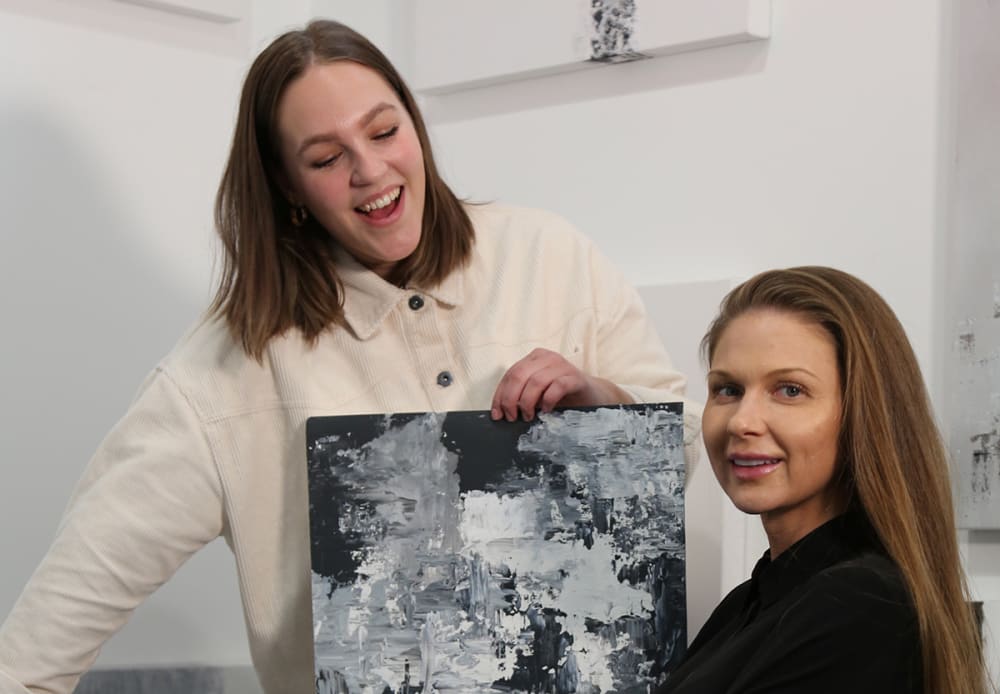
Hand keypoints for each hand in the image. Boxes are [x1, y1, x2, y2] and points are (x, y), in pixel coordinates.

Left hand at [490, 348, 631, 421]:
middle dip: (511, 400)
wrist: (592, 396)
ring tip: (529, 416)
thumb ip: (520, 395)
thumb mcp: (537, 393)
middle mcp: (547, 357)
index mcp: (534, 358)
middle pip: (519, 375)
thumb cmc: (561, 396)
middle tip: (512, 417)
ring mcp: (562, 366)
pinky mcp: (576, 377)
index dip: (500, 396)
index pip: (510, 374)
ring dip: (527, 402)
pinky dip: (548, 401)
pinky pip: (557, 387)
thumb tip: (500, 412)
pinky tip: (546, 410)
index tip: (497, 415)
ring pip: (536, 381)